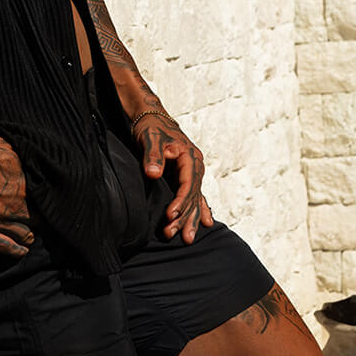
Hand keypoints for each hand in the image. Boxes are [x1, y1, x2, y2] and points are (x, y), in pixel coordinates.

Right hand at [0, 130, 33, 257]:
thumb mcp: (2, 146)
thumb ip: (18, 162)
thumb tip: (28, 167)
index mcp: (21, 183)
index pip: (40, 199)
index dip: (41, 202)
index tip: (40, 203)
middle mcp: (12, 203)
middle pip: (35, 218)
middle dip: (37, 219)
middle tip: (37, 221)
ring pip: (23, 234)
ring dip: (28, 236)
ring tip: (30, 237)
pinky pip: (4, 246)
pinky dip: (16, 250)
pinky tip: (22, 251)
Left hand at [134, 115, 213, 242]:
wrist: (151, 117)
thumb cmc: (151, 126)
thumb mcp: (150, 138)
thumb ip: (152, 155)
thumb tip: (154, 173)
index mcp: (190, 157)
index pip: (188, 185)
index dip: (180, 202)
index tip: (169, 216)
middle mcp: (195, 166)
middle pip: (193, 196)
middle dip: (185, 217)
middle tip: (175, 235)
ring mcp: (191, 172)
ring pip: (195, 199)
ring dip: (190, 218)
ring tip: (187, 238)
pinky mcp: (184, 176)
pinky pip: (195, 196)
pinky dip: (198, 210)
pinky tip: (205, 222)